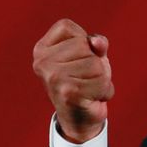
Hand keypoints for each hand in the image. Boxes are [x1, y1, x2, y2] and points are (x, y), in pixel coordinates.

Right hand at [32, 19, 113, 142]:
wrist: (81, 119)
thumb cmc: (85, 82)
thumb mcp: (91, 56)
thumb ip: (96, 43)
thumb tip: (97, 42)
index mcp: (41, 50)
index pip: (67, 27)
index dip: (82, 40)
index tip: (78, 58)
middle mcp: (42, 63)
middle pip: (84, 45)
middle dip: (95, 61)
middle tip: (86, 78)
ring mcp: (53, 77)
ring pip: (95, 63)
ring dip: (101, 78)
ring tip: (89, 88)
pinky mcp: (68, 92)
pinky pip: (101, 80)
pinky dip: (104, 90)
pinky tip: (92, 98)